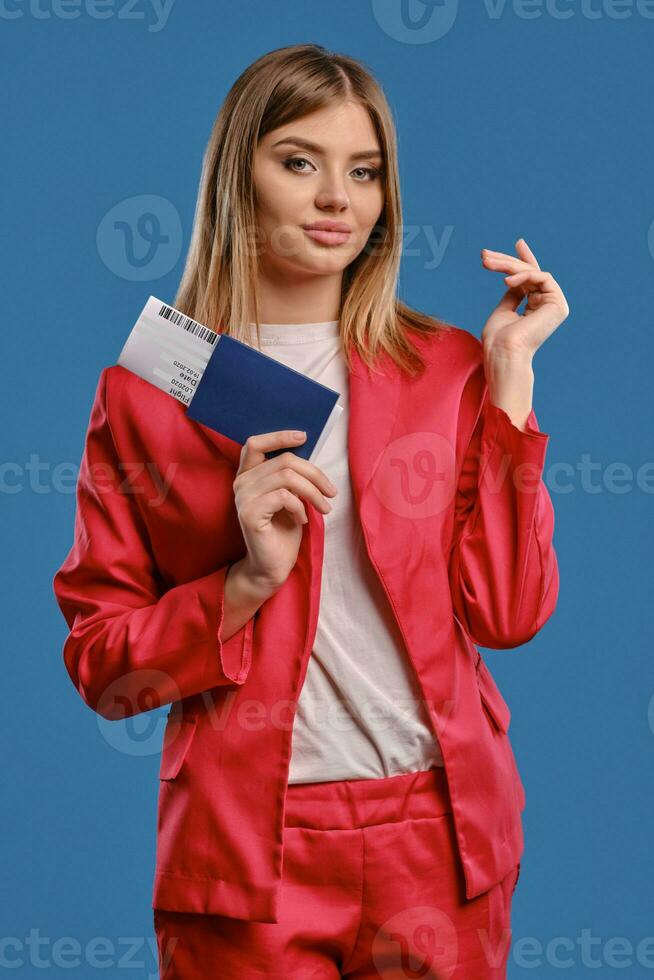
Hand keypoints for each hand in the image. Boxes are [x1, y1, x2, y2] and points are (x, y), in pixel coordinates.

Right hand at [232, 430, 337, 592]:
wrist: (271, 567)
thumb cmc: (283, 531)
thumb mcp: (290, 497)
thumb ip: (291, 476)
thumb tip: (309, 453)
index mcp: (248, 476)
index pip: (255, 444)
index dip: (279, 436)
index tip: (304, 436)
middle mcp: (241, 483)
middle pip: (284, 461)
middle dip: (315, 474)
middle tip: (331, 492)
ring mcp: (243, 498)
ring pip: (287, 477)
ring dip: (313, 492)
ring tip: (323, 508)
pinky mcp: (250, 513)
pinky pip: (284, 496)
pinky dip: (300, 507)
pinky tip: (302, 520)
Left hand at [480, 238, 569, 359]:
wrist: (503, 354)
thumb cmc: (498, 340)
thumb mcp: (503, 310)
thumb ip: (513, 294)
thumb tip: (512, 278)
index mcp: (538, 308)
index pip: (533, 278)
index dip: (525, 259)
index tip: (519, 242)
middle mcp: (549, 305)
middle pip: (530, 273)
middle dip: (507, 260)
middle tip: (484, 254)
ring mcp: (556, 305)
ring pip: (533, 272)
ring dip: (508, 265)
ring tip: (487, 264)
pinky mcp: (558, 304)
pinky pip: (542, 277)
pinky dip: (523, 275)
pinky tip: (506, 281)